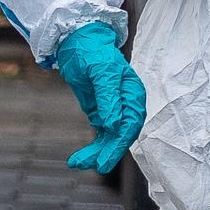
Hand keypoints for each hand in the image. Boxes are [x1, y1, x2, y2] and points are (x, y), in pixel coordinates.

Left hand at [47, 18, 145, 175]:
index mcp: (133, 93)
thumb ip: (108, 98)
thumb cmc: (92, 52)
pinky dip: (92, 149)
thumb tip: (114, 125)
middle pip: (122, 134)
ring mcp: (114, 111)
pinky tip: (78, 159)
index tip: (106, 157)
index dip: (120, 142)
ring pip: (110, 139)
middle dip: (109, 151)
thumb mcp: (100, 72)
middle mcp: (126, 104)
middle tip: (97, 166)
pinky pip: (100, 136)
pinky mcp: (102, 114)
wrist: (77, 43)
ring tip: (77, 163)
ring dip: (97, 153)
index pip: (131, 123)